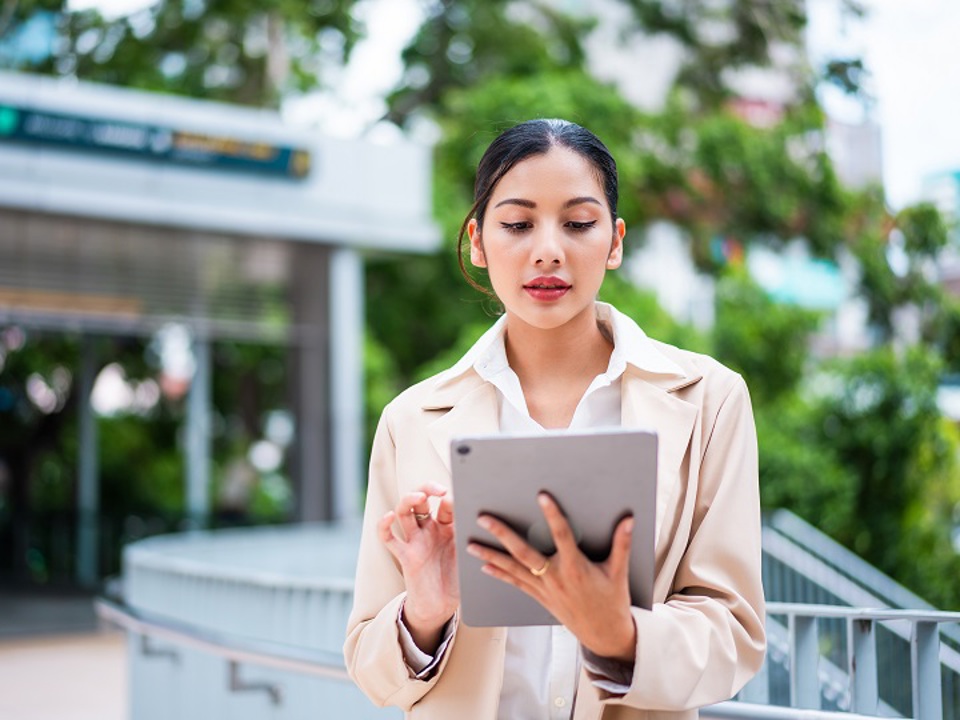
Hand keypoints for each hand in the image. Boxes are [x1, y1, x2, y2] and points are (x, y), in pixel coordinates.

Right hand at [379, 484, 457, 652]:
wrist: (442, 607)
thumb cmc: (458, 580)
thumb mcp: (470, 556)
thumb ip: (473, 538)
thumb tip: (483, 520)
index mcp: (447, 527)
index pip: (446, 504)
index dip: (451, 498)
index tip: (461, 496)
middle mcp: (429, 530)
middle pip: (421, 500)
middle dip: (428, 488)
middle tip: (439, 490)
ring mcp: (415, 541)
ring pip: (404, 512)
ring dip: (409, 500)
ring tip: (419, 496)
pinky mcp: (404, 556)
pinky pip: (389, 538)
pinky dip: (384, 526)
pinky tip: (388, 516)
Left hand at [466, 493, 636, 661]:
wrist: (604, 634)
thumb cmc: (612, 602)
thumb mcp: (619, 572)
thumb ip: (622, 544)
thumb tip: (628, 519)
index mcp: (575, 567)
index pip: (562, 535)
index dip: (553, 514)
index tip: (542, 496)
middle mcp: (555, 577)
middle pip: (523, 552)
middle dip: (502, 534)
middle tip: (484, 518)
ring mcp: (544, 589)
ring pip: (512, 568)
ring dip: (490, 555)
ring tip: (470, 543)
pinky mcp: (540, 597)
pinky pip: (515, 583)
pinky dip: (499, 573)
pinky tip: (484, 565)